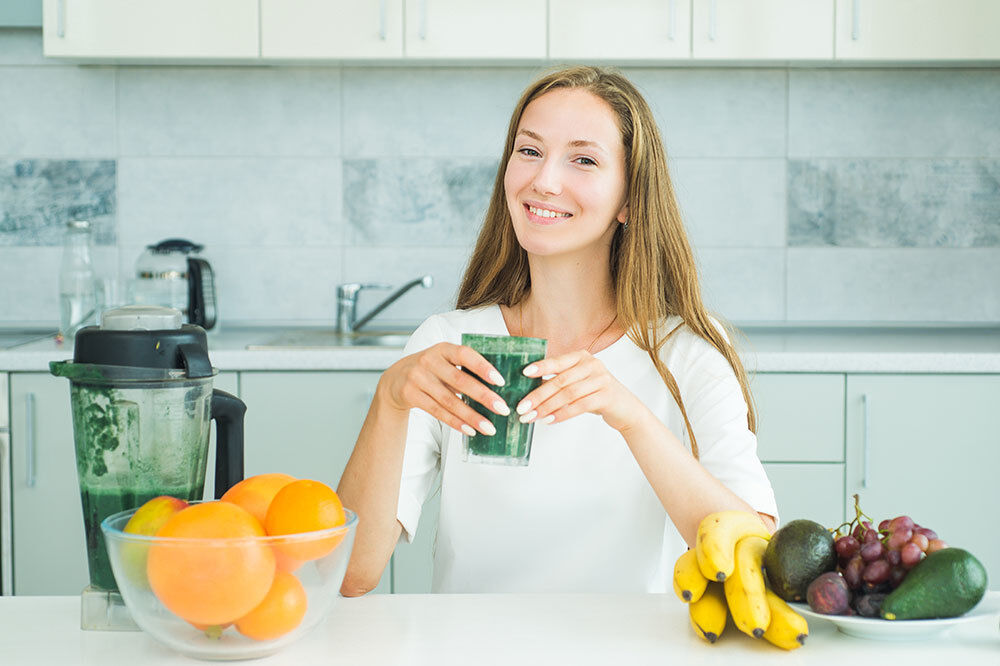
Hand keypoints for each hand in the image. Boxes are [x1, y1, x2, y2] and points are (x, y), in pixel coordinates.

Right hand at [379, 342, 509, 436]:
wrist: (395, 379)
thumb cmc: (430, 370)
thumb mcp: (443, 361)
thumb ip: (464, 369)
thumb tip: (496, 387)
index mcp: (443, 349)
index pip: (465, 355)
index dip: (483, 367)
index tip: (500, 381)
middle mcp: (429, 361)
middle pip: (460, 381)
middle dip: (483, 396)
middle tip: (502, 409)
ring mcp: (418, 378)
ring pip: (450, 401)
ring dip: (472, 416)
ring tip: (490, 427)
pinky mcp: (410, 395)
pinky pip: (438, 412)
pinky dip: (456, 422)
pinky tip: (470, 430)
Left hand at [514, 350, 648, 432]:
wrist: (626, 408)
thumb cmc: (596, 394)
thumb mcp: (578, 383)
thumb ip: (559, 382)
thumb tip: (529, 389)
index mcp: (582, 357)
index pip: (558, 361)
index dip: (541, 366)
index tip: (523, 373)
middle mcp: (592, 364)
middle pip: (560, 381)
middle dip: (538, 395)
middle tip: (522, 408)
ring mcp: (601, 379)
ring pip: (568, 394)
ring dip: (547, 407)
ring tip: (532, 417)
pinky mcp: (607, 396)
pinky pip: (579, 406)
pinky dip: (562, 414)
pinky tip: (549, 420)